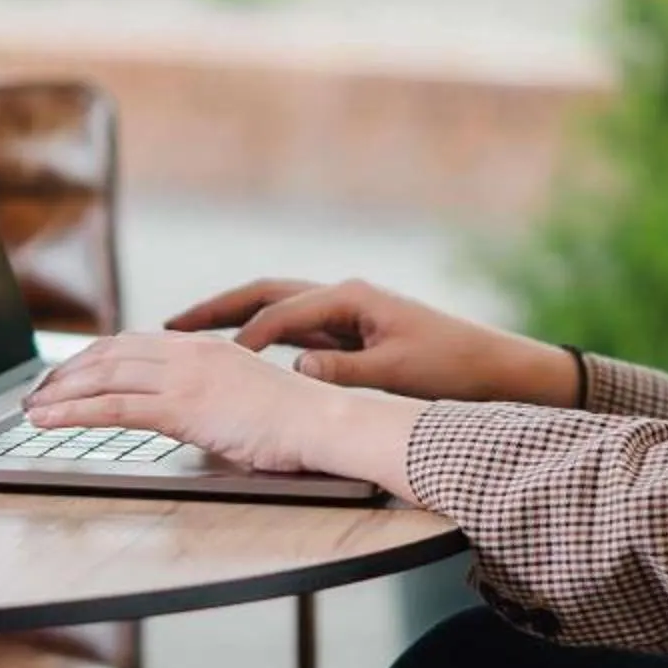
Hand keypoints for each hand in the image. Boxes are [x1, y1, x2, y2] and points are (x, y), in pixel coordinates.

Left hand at [28, 330, 401, 479]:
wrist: (323, 422)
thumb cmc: (295, 421)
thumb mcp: (244, 396)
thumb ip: (210, 396)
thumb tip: (189, 414)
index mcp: (203, 347)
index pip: (131, 344)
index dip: (91, 358)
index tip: (67, 374)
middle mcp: (188, 353)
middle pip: (108, 354)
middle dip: (65, 372)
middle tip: (38, 391)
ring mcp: (184, 377)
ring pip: (102, 378)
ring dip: (58, 393)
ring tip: (31, 407)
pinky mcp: (182, 407)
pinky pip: (112, 407)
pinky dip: (72, 412)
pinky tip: (47, 420)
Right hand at [161, 276, 579, 406]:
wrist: (498, 369)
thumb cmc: (454, 369)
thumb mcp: (399, 372)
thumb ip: (344, 373)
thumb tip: (293, 369)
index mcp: (353, 299)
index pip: (282, 315)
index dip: (245, 338)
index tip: (211, 361)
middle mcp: (344, 296)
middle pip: (266, 294)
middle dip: (217, 309)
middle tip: (169, 325)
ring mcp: (346, 312)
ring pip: (275, 308)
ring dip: (233, 318)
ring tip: (186, 333)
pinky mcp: (351, 332)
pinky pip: (293, 328)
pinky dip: (260, 335)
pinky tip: (236, 353)